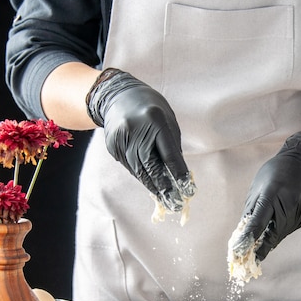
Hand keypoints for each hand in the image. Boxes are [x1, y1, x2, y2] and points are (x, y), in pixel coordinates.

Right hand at [86, 68, 195, 211]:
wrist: (117, 96)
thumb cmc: (150, 108)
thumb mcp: (167, 119)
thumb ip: (172, 144)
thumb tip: (179, 173)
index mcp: (154, 120)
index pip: (168, 153)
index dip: (178, 173)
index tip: (187, 189)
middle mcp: (135, 130)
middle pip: (151, 166)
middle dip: (164, 187)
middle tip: (175, 203)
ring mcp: (121, 139)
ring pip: (139, 170)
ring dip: (153, 187)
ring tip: (166, 200)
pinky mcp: (112, 146)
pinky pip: (130, 166)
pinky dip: (142, 176)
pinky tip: (151, 184)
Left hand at [230, 131, 300, 261]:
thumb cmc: (275, 174)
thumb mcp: (257, 188)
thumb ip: (250, 213)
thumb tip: (241, 235)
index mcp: (272, 193)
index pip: (258, 222)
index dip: (248, 239)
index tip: (239, 253)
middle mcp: (288, 203)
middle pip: (272, 234)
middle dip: (259, 248)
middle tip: (248, 260)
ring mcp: (300, 210)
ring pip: (281, 234)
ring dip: (269, 240)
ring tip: (260, 242)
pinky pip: (289, 229)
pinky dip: (280, 231)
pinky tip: (278, 223)